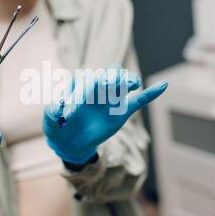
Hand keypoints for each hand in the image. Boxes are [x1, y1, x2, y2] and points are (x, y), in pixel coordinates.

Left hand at [43, 64, 166, 164]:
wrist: (70, 141)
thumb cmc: (58, 126)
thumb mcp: (51, 120)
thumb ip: (54, 112)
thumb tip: (60, 107)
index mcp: (80, 85)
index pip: (85, 80)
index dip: (80, 93)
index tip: (71, 113)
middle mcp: (98, 87)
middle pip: (108, 74)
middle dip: (109, 77)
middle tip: (106, 86)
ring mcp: (111, 98)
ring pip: (124, 84)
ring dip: (128, 81)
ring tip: (132, 83)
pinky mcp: (122, 111)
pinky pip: (139, 100)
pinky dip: (151, 93)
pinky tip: (163, 85)